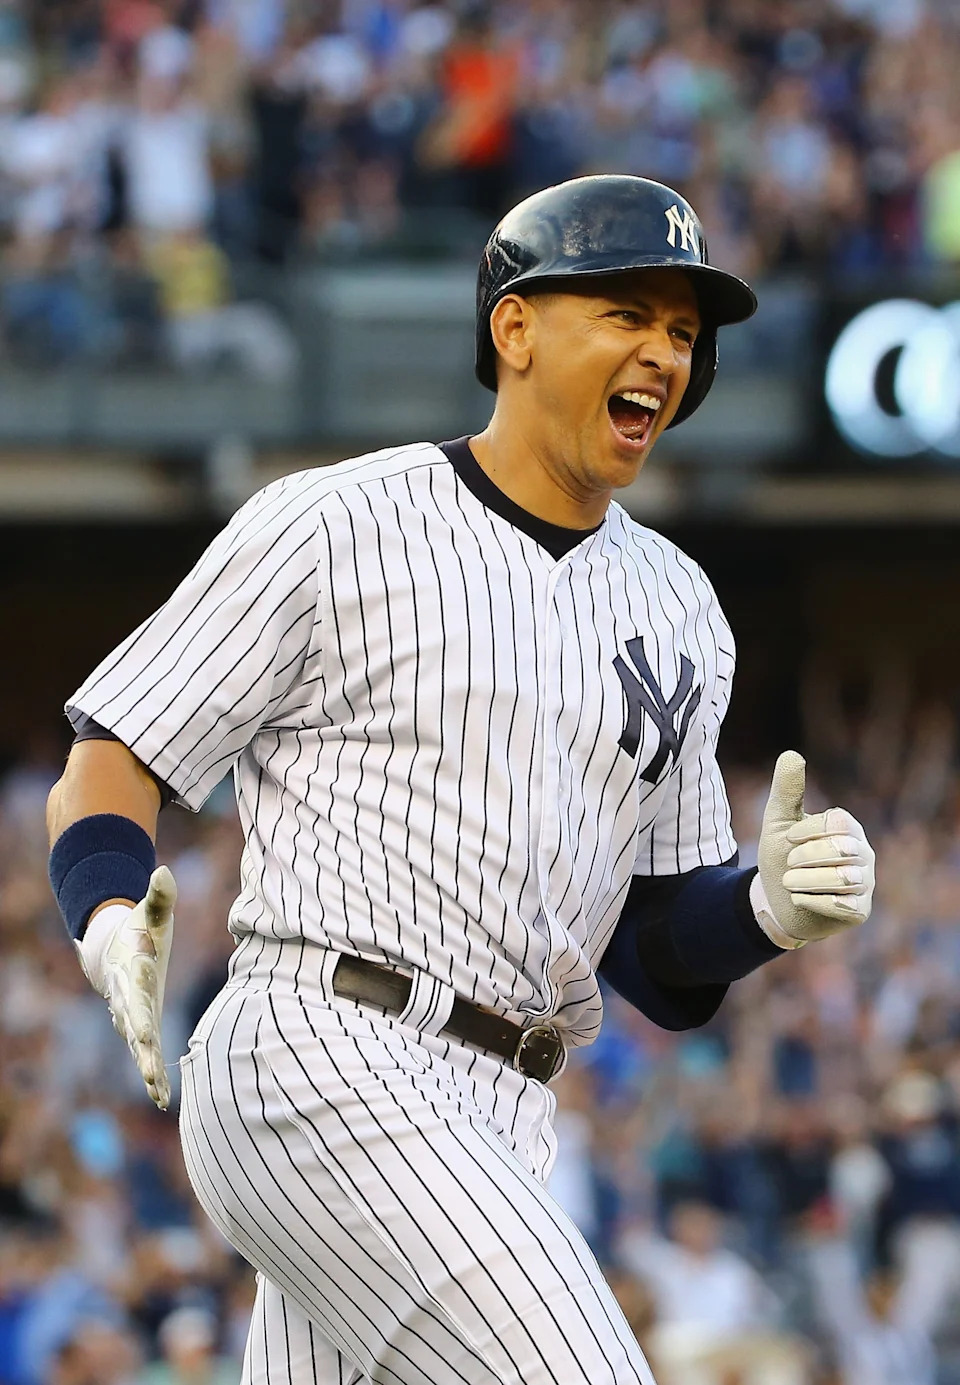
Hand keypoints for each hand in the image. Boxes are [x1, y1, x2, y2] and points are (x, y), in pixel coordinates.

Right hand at [76, 867, 176, 1107]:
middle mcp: (129, 1002)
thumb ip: (159, 896)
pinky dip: (154, 1073)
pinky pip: (147, 1053)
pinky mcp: (140, 1026)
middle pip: (137, 1032)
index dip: (141, 1020)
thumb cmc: (137, 929)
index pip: (137, 1001)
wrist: (111, 948)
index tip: (147, 1040)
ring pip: (140, 1049)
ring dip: (150, 1072)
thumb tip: (164, 871)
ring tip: (162, 1097)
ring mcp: (132, 1017)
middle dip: (144, 1057)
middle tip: (152, 1080)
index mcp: (133, 976)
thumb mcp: (149, 911)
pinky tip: (165, 1097)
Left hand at [755, 751, 874, 948]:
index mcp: (848, 828)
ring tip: (789, 882)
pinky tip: (800, 899)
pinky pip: (843, 905)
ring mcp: (865, 883)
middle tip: (788, 864)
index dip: (808, 830)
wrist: (776, 901)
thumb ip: (787, 790)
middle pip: (842, 849)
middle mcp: (863, 853)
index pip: (838, 822)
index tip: (787, 838)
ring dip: (806, 881)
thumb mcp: (778, 821)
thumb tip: (791, 754)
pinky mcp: (860, 911)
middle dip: (806, 857)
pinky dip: (813, 902)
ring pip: (843, 878)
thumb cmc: (781, 857)